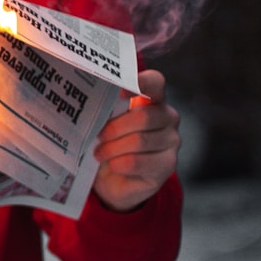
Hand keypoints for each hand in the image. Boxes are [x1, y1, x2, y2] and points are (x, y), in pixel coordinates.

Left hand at [92, 69, 180, 212]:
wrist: (114, 178)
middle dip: (115, 127)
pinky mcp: (167, 165)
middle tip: (98, 135)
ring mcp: (171, 141)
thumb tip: (89, 95)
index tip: (119, 91)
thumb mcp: (106, 121)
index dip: (140, 83)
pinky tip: (112, 165)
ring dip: (113, 148)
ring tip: (99, 152)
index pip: (155, 82)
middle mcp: (168, 117)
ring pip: (139, 141)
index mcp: (152, 98)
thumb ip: (106, 106)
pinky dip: (119, 163)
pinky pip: (138, 162)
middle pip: (143, 117)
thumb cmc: (110, 141)